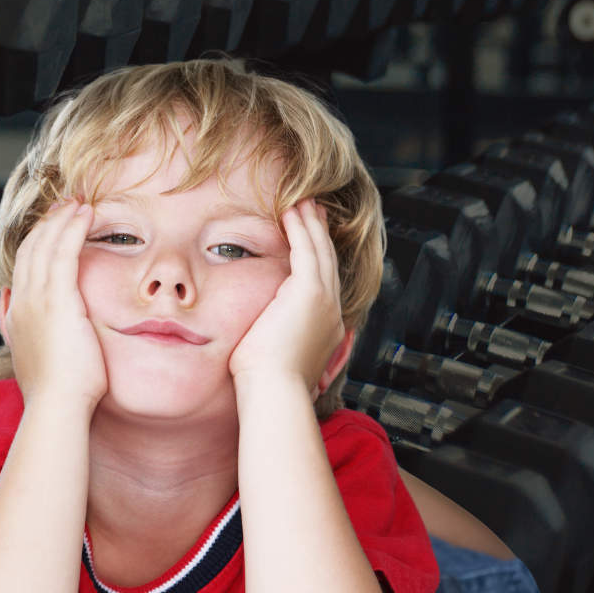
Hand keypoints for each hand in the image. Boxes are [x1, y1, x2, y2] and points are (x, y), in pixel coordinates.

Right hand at [2, 200, 107, 410]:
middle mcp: (21, 301)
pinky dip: (72, 228)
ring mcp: (36, 299)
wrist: (57, 406)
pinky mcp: (56, 299)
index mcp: (17, 315)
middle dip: (47, 224)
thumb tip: (18, 316)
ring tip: (78, 203)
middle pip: (30, 249)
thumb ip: (28, 334)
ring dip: (62, 219)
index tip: (53, 227)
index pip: (24, 266)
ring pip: (44, 245)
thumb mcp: (36, 358)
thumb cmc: (58, 394)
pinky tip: (85, 214)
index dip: (38, 242)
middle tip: (65, 204)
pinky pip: (63, 252)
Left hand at [227, 199, 345, 392]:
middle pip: (327, 261)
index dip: (318, 257)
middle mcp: (331, 311)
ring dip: (310, 224)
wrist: (274, 389)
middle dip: (319, 234)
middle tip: (313, 210)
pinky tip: (292, 212)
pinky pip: (307, 250)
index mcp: (325, 327)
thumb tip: (263, 344)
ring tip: (303, 203)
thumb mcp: (276, 357)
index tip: (311, 240)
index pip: (323, 282)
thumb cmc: (266, 383)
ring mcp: (324, 300)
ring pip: (320, 251)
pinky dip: (300, 229)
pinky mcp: (310, 292)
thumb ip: (276, 343)